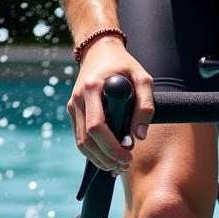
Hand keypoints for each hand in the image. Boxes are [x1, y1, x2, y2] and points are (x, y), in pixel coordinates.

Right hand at [66, 38, 154, 173]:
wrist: (100, 51)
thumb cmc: (124, 65)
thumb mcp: (143, 79)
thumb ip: (146, 106)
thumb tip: (139, 136)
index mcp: (92, 88)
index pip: (96, 127)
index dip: (112, 147)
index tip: (129, 155)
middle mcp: (78, 98)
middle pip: (87, 140)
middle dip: (107, 158)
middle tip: (126, 165)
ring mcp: (73, 106)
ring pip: (81, 144)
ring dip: (99, 160)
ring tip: (118, 166)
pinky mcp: (73, 112)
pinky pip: (81, 139)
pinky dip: (94, 153)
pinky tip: (109, 159)